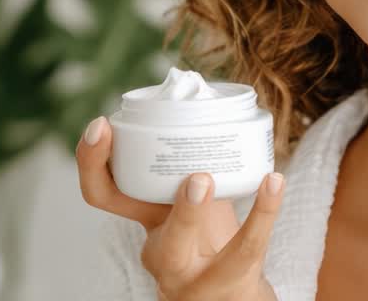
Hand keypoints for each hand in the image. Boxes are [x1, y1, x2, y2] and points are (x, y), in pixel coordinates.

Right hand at [76, 116, 284, 300]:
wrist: (225, 294)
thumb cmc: (200, 234)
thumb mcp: (175, 201)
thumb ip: (176, 159)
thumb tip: (190, 88)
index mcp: (143, 220)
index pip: (101, 194)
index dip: (92, 161)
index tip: (102, 124)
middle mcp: (162, 250)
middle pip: (150, 232)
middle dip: (147, 190)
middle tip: (179, 169)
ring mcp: (195, 270)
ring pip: (191, 247)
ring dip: (191, 212)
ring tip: (205, 178)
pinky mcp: (234, 275)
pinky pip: (249, 245)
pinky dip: (265, 210)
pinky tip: (275, 178)